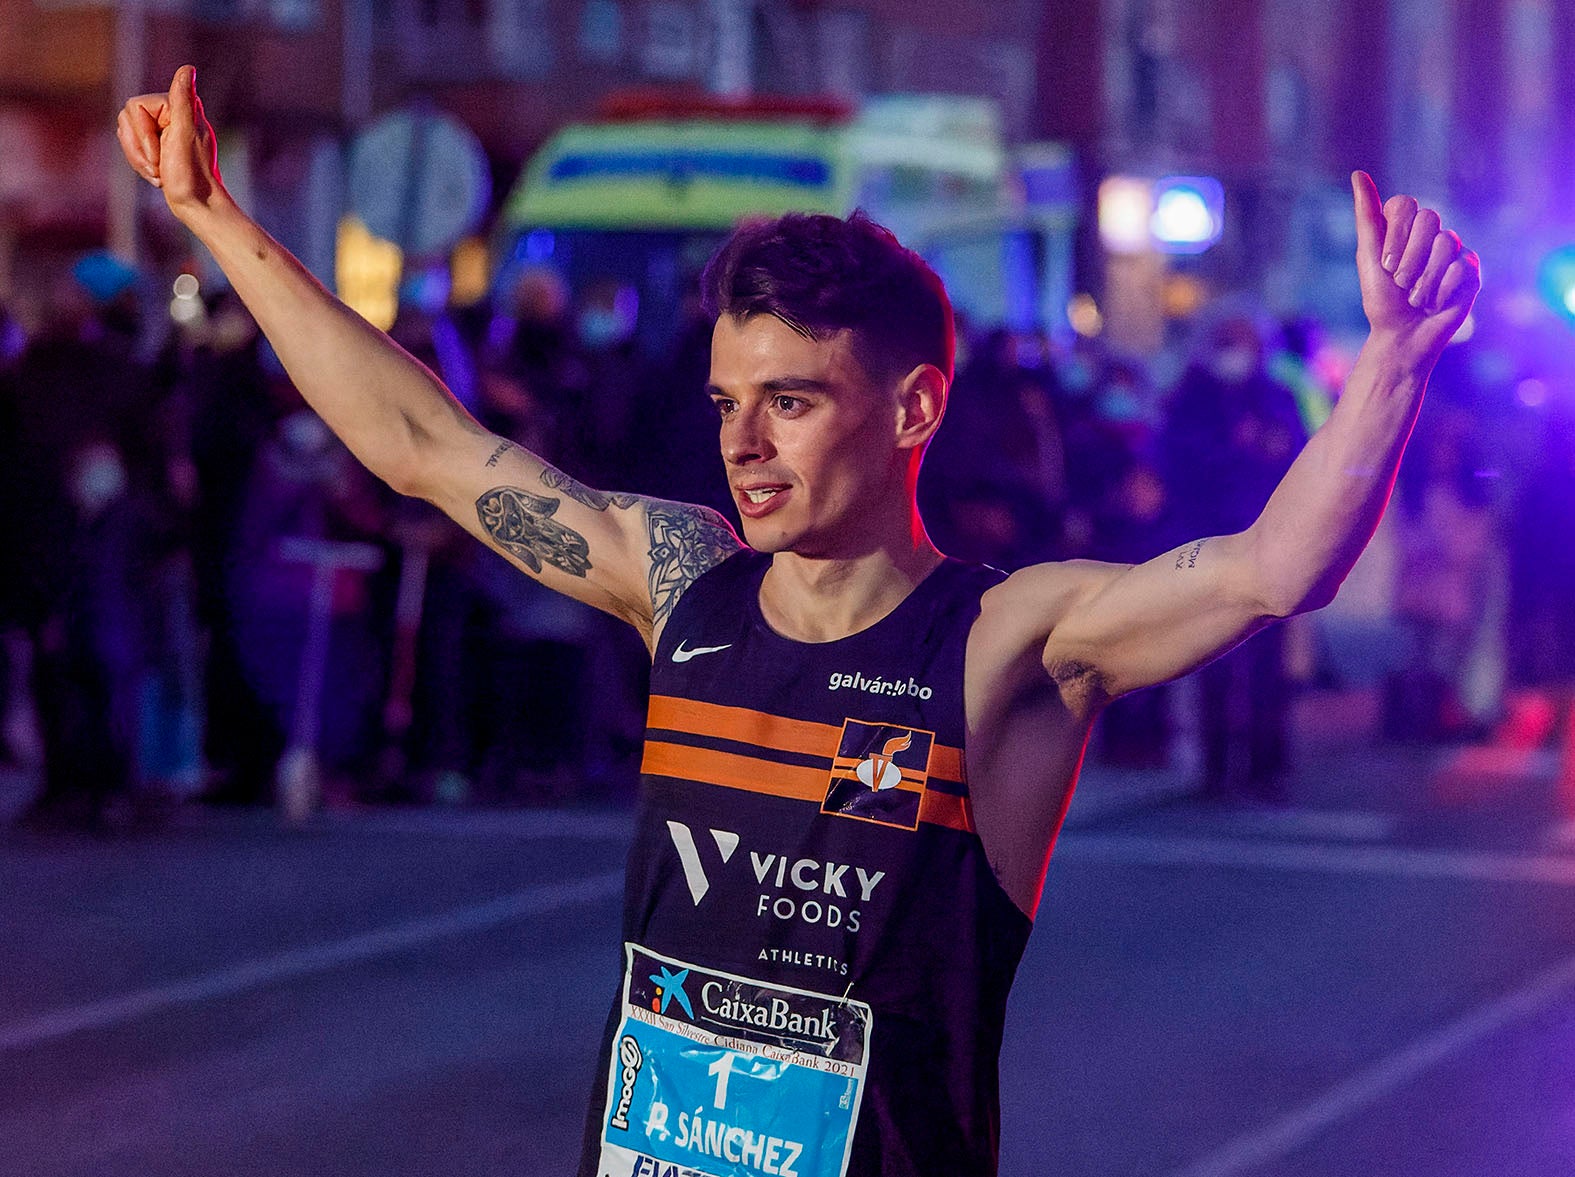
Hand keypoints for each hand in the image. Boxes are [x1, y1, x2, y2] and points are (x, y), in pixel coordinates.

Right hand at [116, 65, 223, 216]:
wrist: (197, 205)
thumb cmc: (191, 174)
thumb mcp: (185, 134)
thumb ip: (183, 100)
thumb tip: (187, 69)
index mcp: (180, 106)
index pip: (134, 107)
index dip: (141, 133)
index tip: (160, 155)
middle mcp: (173, 114)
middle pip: (127, 120)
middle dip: (139, 149)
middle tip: (159, 166)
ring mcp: (165, 131)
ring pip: (127, 135)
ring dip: (139, 159)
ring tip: (159, 173)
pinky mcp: (159, 146)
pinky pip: (132, 148)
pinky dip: (140, 165)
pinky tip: (158, 176)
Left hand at [1351, 170, 1480, 364]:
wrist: (1402, 336)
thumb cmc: (1382, 300)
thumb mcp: (1368, 257)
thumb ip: (1367, 216)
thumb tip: (1358, 174)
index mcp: (1404, 227)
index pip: (1405, 204)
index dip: (1396, 235)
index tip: (1385, 263)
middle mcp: (1430, 234)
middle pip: (1429, 218)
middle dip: (1410, 257)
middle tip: (1400, 283)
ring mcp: (1453, 250)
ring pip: (1447, 242)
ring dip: (1425, 278)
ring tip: (1416, 298)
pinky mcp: (1471, 270)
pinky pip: (1462, 266)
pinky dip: (1442, 289)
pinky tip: (1435, 303)